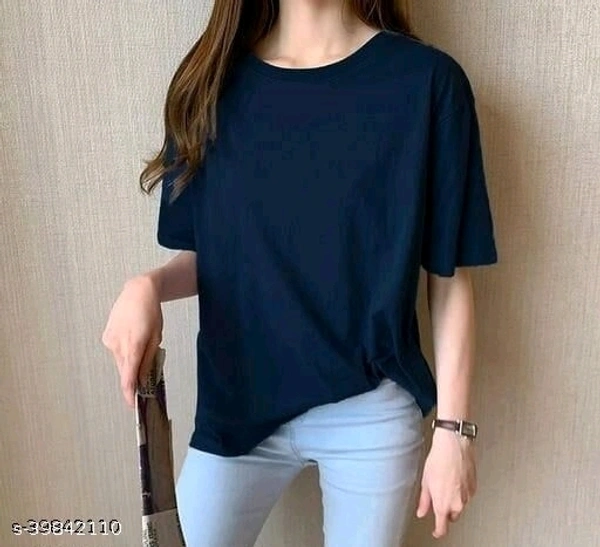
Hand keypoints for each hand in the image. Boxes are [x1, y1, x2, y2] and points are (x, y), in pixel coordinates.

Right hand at [102, 274, 162, 407]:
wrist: (138, 292)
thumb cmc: (152, 313)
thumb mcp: (156, 336)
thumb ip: (148, 358)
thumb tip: (143, 378)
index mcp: (133, 345)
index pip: (128, 377)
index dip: (129, 394)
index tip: (132, 406)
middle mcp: (118, 345)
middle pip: (124, 371)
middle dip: (132, 379)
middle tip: (142, 384)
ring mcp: (110, 341)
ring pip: (120, 361)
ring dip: (129, 363)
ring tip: (140, 348)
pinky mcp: (106, 337)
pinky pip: (116, 351)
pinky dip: (124, 352)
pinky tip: (132, 340)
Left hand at [416, 428, 476, 538]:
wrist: (454, 445)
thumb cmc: (439, 459)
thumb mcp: (425, 481)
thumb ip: (424, 500)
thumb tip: (422, 512)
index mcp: (443, 504)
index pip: (442, 527)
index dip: (438, 532)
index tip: (436, 532)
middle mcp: (458, 503)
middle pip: (452, 516)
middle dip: (446, 512)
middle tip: (439, 500)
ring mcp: (467, 495)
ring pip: (460, 506)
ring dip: (453, 500)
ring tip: (445, 484)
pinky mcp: (474, 487)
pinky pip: (466, 495)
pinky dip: (461, 491)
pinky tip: (454, 479)